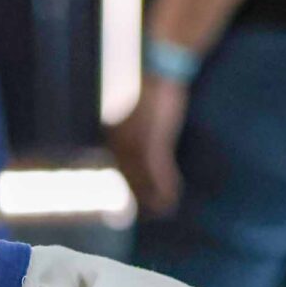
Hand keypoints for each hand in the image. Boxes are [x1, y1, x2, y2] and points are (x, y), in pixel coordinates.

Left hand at [107, 77, 188, 216]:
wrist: (162, 69)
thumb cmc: (154, 91)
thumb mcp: (143, 116)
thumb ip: (138, 134)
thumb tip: (144, 150)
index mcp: (114, 136)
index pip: (117, 169)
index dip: (127, 188)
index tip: (129, 207)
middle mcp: (120, 143)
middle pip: (127, 179)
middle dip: (138, 199)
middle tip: (146, 216)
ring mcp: (137, 143)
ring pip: (142, 180)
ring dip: (153, 197)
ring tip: (162, 211)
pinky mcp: (155, 141)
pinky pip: (159, 172)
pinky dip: (165, 187)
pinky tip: (171, 200)